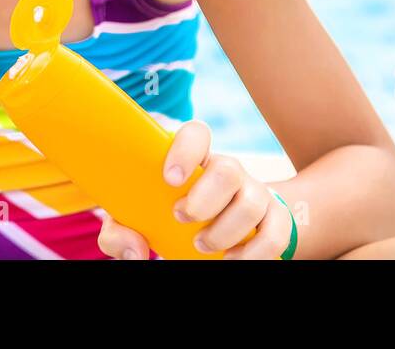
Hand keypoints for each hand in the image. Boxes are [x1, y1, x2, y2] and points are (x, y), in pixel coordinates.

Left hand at [96, 119, 294, 259]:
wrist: (215, 230)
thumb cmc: (167, 217)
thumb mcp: (136, 222)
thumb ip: (120, 232)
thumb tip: (135, 250)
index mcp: (193, 160)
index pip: (197, 134)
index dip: (186, 150)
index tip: (169, 178)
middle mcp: (227, 170)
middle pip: (228, 168)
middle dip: (204, 199)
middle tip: (181, 218)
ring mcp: (254, 192)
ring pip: (251, 202)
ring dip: (223, 231)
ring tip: (200, 246)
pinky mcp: (275, 219)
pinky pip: (275, 234)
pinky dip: (252, 254)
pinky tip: (230, 260)